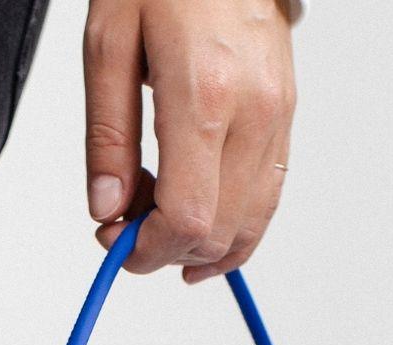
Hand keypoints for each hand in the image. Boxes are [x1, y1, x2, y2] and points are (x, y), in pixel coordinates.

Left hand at [83, 0, 295, 279]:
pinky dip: (231, 227)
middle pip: (218, 233)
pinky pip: (266, 197)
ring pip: (248, 225)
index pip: (188, 218)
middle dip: (166, 250)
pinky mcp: (285, 114)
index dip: (148, 250)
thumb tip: (108, 208)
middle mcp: (253, 112)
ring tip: (156, 228)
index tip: (115, 242)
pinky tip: (199, 229)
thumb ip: (107, 138)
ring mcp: (277, 114)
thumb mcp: (108, 46)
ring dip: (199, 247)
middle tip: (125, 227)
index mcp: (205, 96)